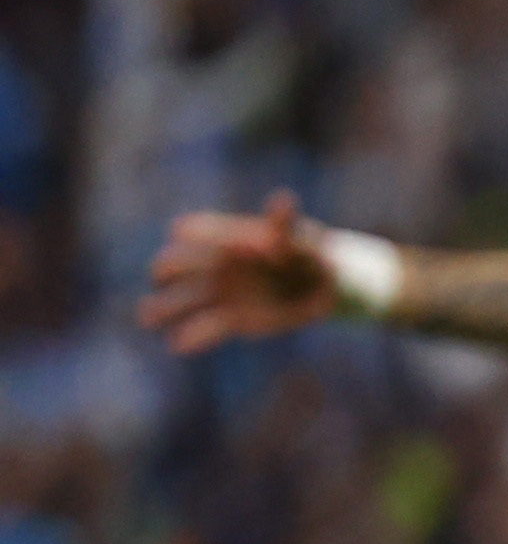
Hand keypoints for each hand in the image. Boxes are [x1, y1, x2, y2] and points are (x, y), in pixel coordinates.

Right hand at [141, 192, 350, 351]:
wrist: (323, 285)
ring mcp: (219, 294)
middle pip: (171, 265)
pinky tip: (178, 345)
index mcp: (223, 238)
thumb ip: (284, 225)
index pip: (188, 230)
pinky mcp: (231, 320)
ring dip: (159, 308)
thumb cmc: (307, 251)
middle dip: (163, 270)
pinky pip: (203, 330)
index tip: (186, 235)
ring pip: (177, 301)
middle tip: (161, 276)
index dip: (186, 235)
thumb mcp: (298, 237)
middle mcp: (212, 265)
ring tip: (147, 318)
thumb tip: (284, 199)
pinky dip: (190, 337)